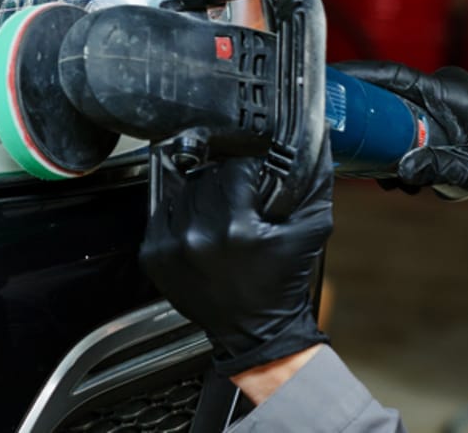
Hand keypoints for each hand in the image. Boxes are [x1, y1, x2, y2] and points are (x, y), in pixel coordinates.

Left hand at [139, 146, 332, 376]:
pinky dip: (182, 215)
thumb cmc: (283, 281)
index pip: (235, 168)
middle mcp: (196, 237)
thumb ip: (313, 180)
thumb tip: (315, 134)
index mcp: (235, 228)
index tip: (257, 182)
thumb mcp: (311, 228)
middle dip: (225, 182)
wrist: (256, 332)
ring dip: (202, 195)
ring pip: (183, 190)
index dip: (250, 170)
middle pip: (206, 175)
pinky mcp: (152, 256)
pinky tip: (200, 228)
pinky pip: (163, 212)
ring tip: (221, 215)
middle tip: (240, 200)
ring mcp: (169, 247)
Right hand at [332, 61, 467, 199]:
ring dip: (390, 148)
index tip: (327, 82)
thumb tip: (400, 170)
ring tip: (394, 182)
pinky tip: (411, 178)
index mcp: (449, 92)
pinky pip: (415, 128)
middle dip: (370, 130)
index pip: (392, 75)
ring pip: (399, 119)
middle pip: (388, 101)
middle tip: (359, 161)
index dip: (357, 76)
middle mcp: (444, 90)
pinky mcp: (450, 117)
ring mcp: (446, 103)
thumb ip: (441, 167)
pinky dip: (407, 150)